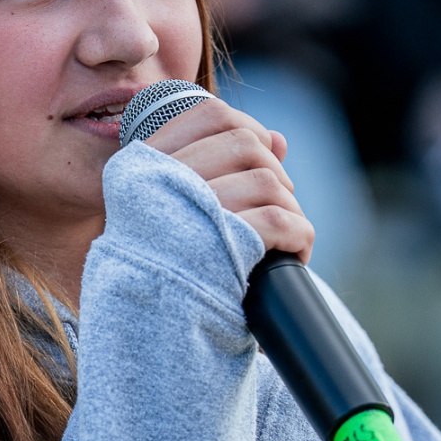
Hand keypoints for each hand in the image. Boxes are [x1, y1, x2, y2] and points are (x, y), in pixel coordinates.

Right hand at [144, 97, 313, 261]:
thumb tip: (279, 139)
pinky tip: (297, 251)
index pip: (207, 114)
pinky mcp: (218, 245)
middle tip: (277, 203)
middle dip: (274, 170)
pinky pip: (281, 221)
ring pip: (268, 181)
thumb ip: (222, 166)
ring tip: (287, 236)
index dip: (246, 126)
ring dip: (290, 208)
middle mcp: (158, 181)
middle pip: (245, 143)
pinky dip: (300, 235)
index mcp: (140, 164)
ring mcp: (187, 212)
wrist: (143, 327)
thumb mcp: (176, 209)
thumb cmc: (160, 266)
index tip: (260, 155)